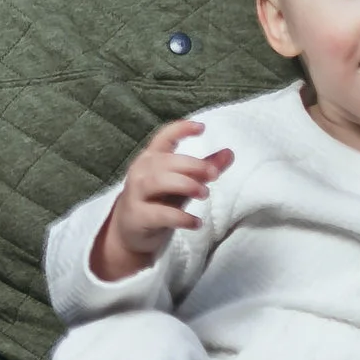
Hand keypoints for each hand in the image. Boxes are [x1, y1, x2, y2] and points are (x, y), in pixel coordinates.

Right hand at [92, 118, 230, 280]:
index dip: (180, 129)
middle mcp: (141, 172)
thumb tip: (230, 153)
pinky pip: (161, 214)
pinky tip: (196, 223)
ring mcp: (136, 193)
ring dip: (185, 185)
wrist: (129, 232)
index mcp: (151, 158)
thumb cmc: (157, 202)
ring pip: (159, 182)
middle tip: (214, 174)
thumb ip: (203, 169)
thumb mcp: (181, 184)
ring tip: (205, 194)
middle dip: (193, 165)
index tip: (201, 128)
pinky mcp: (138, 216)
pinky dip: (181, 218)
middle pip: (166, 161)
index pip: (163, 137)